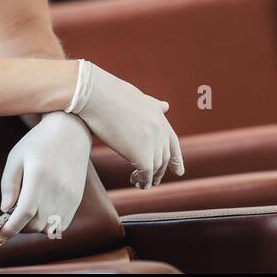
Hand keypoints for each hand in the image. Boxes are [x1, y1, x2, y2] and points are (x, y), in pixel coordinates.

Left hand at [0, 111, 92, 245]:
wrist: (71, 130)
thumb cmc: (39, 142)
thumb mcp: (16, 157)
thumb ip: (8, 184)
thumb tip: (5, 210)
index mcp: (39, 176)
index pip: (24, 214)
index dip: (9, 229)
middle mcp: (57, 188)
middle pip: (35, 224)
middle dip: (20, 226)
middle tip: (12, 216)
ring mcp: (69, 195)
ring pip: (48, 227)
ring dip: (34, 225)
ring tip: (28, 209)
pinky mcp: (76, 198)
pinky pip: (61, 223)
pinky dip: (49, 224)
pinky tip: (42, 209)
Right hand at [66, 59, 184, 187]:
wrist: (97, 96)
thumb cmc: (111, 93)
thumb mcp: (139, 97)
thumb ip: (154, 106)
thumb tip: (166, 106)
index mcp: (160, 117)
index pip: (173, 143)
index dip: (176, 159)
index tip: (179, 171)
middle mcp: (160, 131)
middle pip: (164, 157)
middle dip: (161, 171)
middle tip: (154, 181)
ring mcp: (153, 143)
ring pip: (157, 167)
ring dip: (150, 178)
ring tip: (141, 183)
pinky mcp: (141, 155)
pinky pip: (146, 173)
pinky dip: (143, 181)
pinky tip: (137, 183)